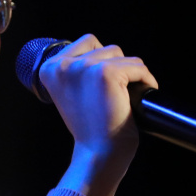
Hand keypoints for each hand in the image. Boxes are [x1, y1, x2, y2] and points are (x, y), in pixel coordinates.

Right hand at [40, 34, 156, 195]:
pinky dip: (146, 79)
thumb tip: (102, 52)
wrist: (98, 154)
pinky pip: (137, 67)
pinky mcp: (106, 73)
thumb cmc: (90, 129)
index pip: (87, 42)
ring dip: (131, 73)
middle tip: (118, 93)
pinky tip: (142, 95)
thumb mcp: (72, 94)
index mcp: (50, 69)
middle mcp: (63, 65)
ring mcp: (84, 68)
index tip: (106, 84)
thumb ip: (78, 72)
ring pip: (123, 56)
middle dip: (118, 67)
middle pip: (106, 47)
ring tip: (128, 95)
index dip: (102, 60)